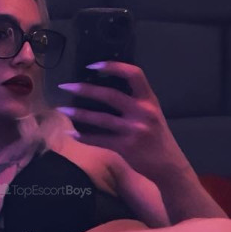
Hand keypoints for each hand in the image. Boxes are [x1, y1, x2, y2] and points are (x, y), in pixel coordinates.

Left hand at [58, 62, 190, 185]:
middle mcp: (142, 112)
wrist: (168, 165)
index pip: (134, 74)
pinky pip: (99, 140)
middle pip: (110, 95)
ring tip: (62, 109)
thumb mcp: (152, 113)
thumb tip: (104, 89)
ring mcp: (134, 131)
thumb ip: (135, 101)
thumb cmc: (156, 136)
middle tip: (65, 86)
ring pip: (100, 119)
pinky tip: (71, 132)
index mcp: (149, 100)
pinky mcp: (125, 148)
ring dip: (78, 113)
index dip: (113, 66)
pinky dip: (83, 136)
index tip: (92, 65)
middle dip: (85, 89)